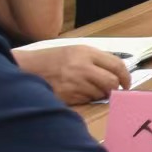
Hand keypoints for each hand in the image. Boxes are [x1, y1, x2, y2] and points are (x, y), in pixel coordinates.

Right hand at [14, 43, 130, 103]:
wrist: (25, 68)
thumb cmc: (52, 60)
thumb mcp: (75, 51)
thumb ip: (96, 60)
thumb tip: (117, 74)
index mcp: (86, 52)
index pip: (117, 65)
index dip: (126, 76)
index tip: (126, 83)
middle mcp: (81, 67)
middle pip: (111, 82)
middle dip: (115, 88)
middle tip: (113, 91)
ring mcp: (74, 82)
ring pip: (100, 94)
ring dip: (100, 94)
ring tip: (88, 89)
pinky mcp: (67, 96)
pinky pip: (86, 100)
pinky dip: (87, 99)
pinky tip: (77, 92)